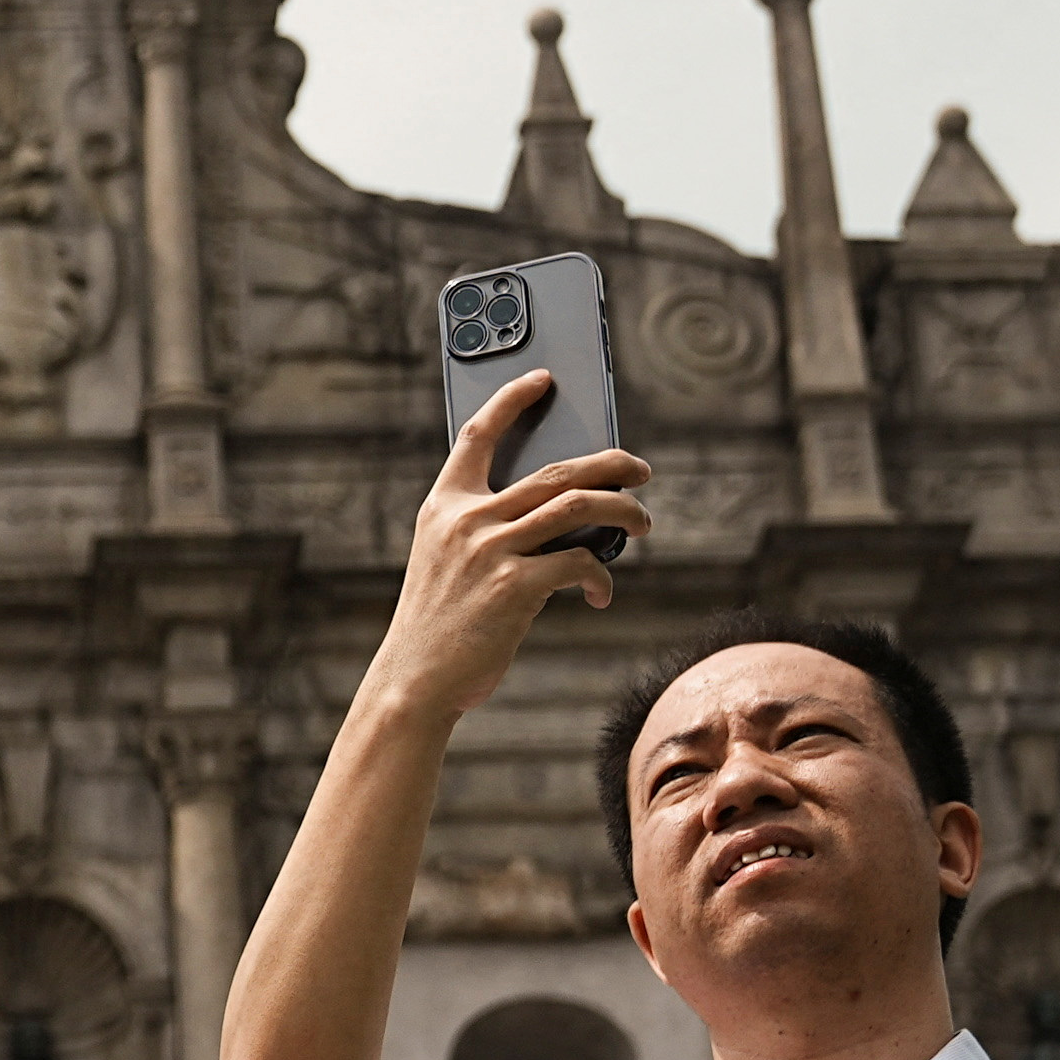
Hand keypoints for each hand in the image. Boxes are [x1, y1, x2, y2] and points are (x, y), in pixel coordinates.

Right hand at [371, 376, 650, 721]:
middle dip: (611, 462)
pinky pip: (578, 565)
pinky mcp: (514, 588)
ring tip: (643, 522)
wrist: (415, 680)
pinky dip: (600, 577)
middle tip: (641, 469)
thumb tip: (563, 515)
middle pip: (556, 469)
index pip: (479, 434)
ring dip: (624, 511)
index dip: (511, 399)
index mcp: (445, 506)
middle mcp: (467, 520)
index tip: (543, 379)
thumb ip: (487, 529)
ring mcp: (490, 551)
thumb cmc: (438, 625)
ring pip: (578, 506)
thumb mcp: (446, 562)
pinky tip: (601, 593)